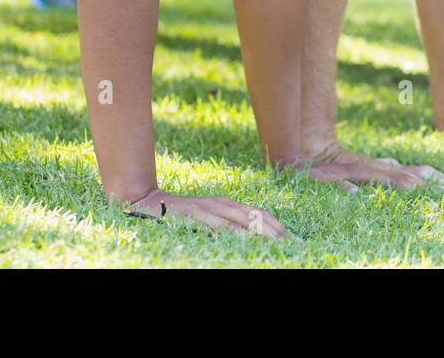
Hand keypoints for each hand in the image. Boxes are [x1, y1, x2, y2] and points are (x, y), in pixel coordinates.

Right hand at [125, 188, 287, 237]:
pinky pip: (218, 224)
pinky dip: (233, 232)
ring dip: (261, 231)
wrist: (150, 202)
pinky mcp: (196, 213)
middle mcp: (222, 203)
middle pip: (256, 216)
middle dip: (276, 230)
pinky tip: (245, 239)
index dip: (278, 225)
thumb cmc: (182, 215)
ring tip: (277, 242)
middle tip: (292, 242)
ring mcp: (209, 207)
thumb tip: (248, 239)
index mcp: (229, 204)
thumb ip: (226, 227)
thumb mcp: (208, 219)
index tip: (293, 238)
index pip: (260, 213)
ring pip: (242, 219)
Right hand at [299, 144, 443, 189]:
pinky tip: (354, 196)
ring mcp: (343, 172)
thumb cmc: (326, 164)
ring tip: (411, 188)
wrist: (292, 155)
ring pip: (369, 176)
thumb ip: (377, 166)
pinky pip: (333, 184)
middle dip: (415, 180)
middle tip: (437, 187)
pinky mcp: (321, 178)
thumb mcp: (355, 165)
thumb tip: (397, 163)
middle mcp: (360, 167)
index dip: (424, 175)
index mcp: (371, 167)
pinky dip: (344, 188)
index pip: (402, 171)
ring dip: (389, 182)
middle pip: (392, 173)